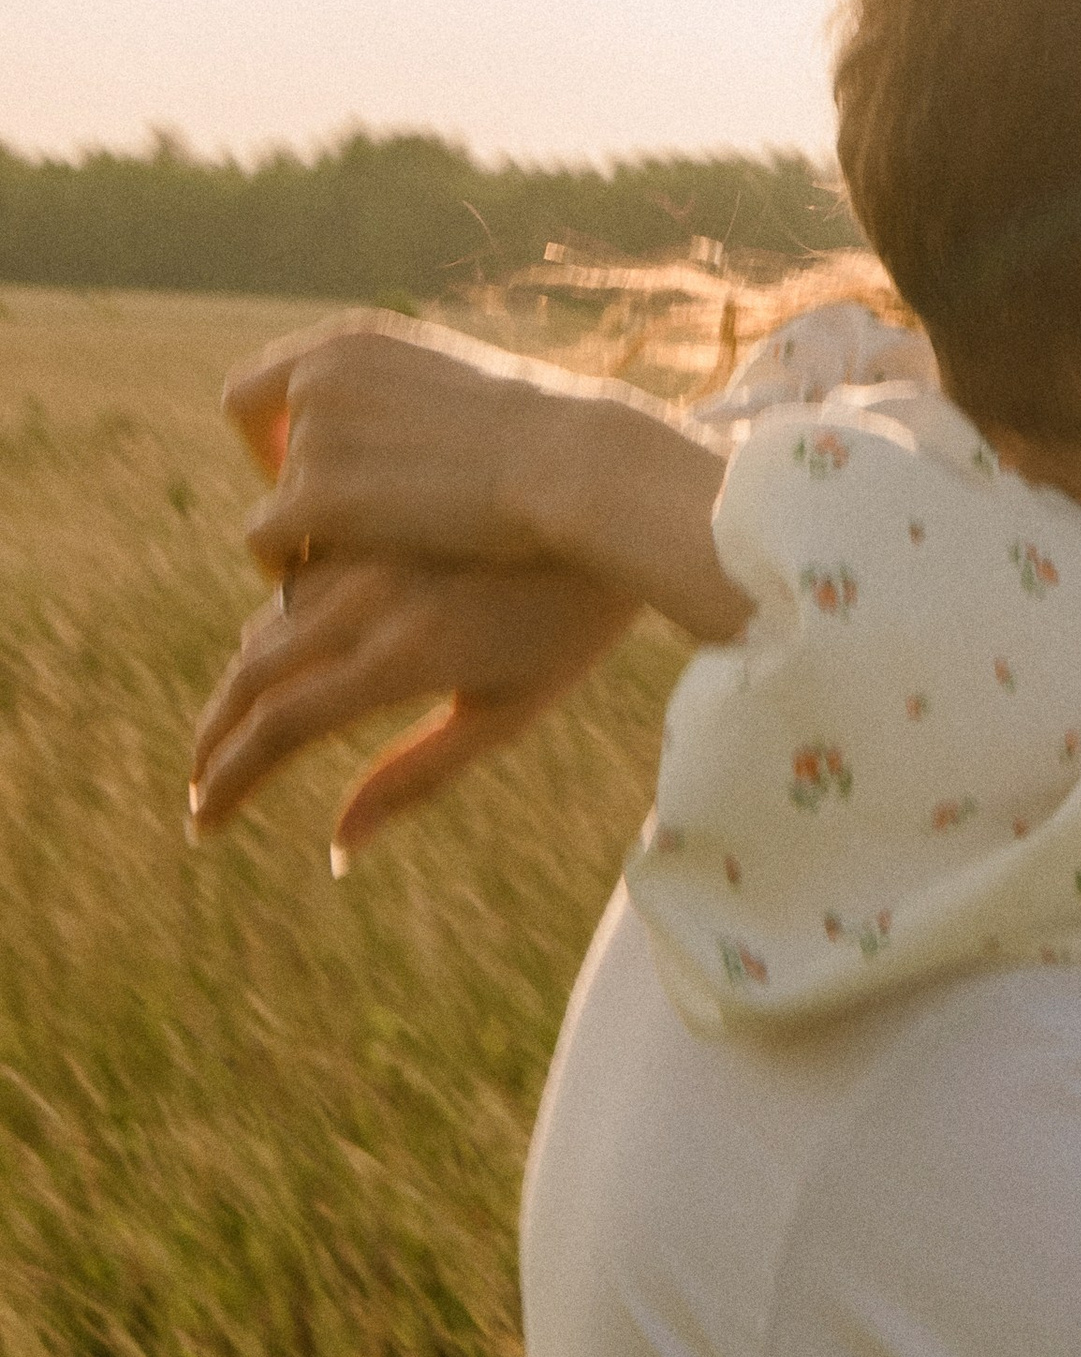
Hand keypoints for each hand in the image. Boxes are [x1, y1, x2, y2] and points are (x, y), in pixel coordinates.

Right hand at [189, 552, 638, 860]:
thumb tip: (338, 849)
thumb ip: (414, 777)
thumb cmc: (571, 629)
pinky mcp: (368, 520)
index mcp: (404, 657)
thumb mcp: (506, 713)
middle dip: (214, 739)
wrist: (604, 506)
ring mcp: (365, 553)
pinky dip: (276, 628)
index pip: (282, 727)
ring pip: (267, 625)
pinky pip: (297, 580)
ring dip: (240, 687)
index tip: (205, 822)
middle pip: (252, 675)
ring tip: (233, 739)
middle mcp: (370, 600)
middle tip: (199, 788)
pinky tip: (280, 664)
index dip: (230, 779)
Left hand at [225, 315, 628, 578]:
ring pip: (273, 503)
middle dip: (295, 492)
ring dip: (308, 539)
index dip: (271, 438)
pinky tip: (330, 591)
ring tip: (358, 572)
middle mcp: (320, 377)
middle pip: (265, 450)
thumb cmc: (554, 439)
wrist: (573, 464)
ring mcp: (316, 435)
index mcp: (354, 341)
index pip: (258, 389)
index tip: (309, 475)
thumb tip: (404, 440)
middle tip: (337, 535)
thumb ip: (415, 403)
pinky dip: (285, 569)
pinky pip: (266, 543)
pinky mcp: (317, 498)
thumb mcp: (469, 389)